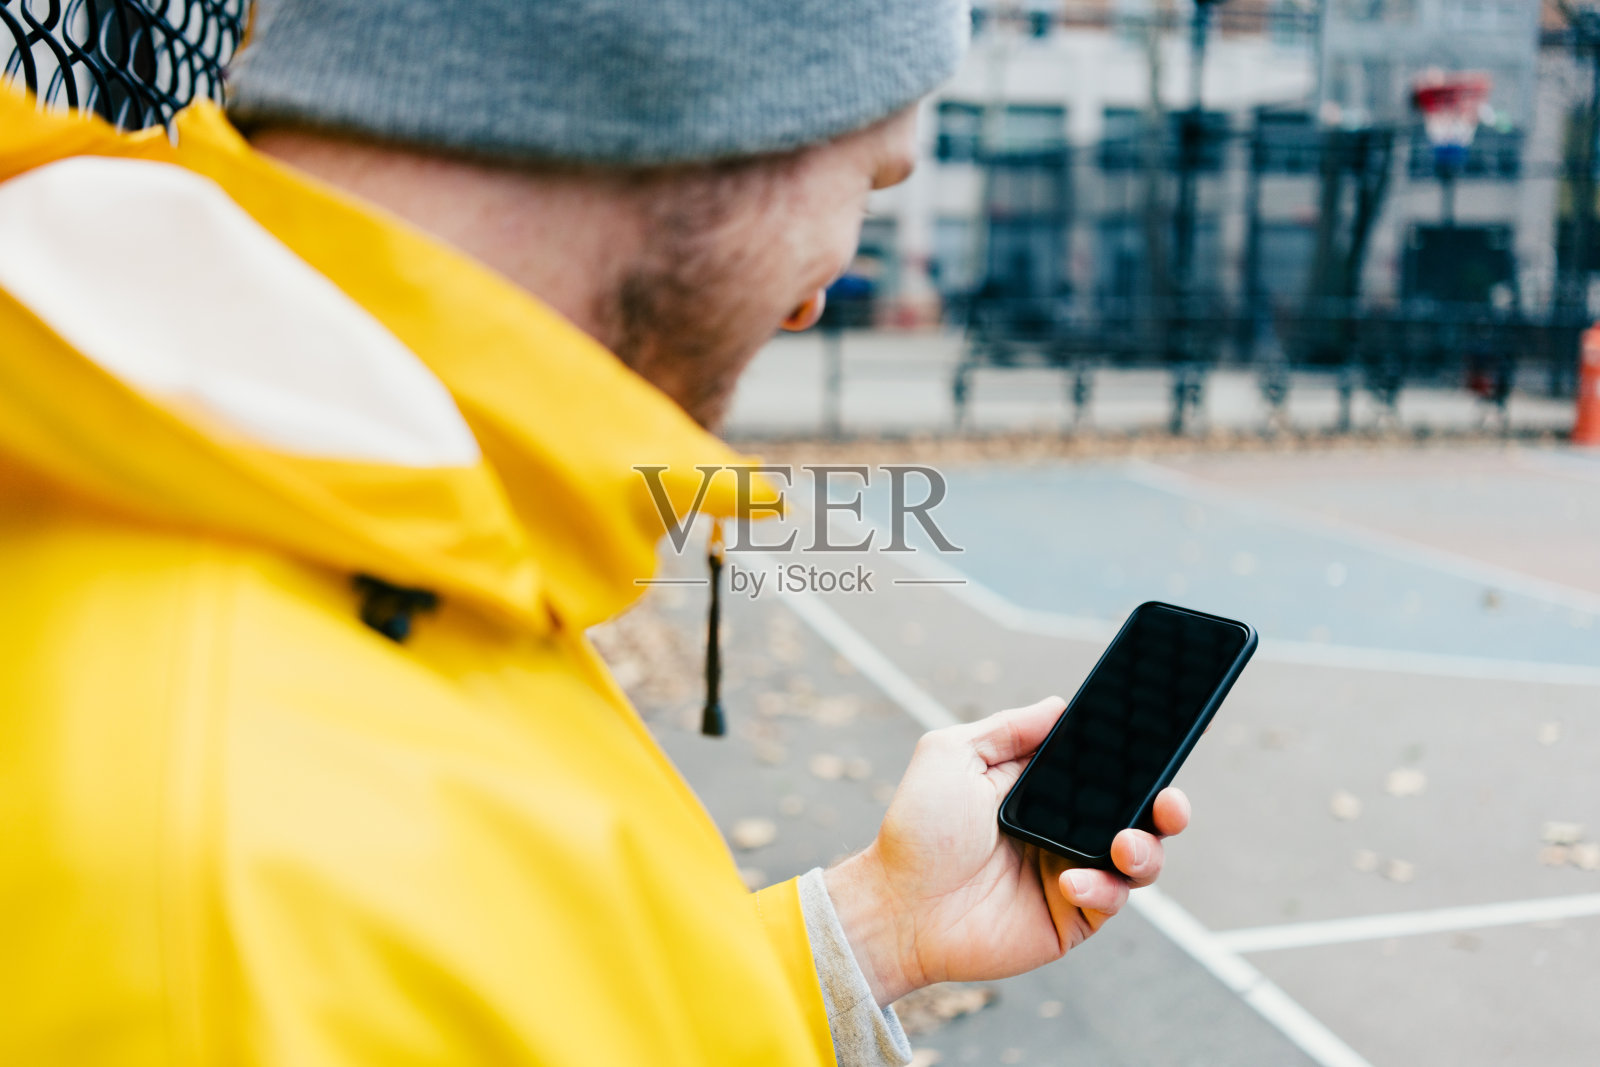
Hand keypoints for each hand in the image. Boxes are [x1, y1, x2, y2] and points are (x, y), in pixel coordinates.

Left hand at [824, 696, 1190, 1005]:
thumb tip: (1060, 704)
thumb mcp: (952, 755)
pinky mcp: (1071, 918)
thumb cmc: (917, 830)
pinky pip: (1112, 900)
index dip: (1140, 756)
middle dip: (1168, 806)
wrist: (896, 905)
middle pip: (1139, 814)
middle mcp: (1067, 830)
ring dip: (1146, 849)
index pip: (1107, 769)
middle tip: (1169, 802)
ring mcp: (1073, 874)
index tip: (1164, 737)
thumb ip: (1007, 728)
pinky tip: (1071, 881)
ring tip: (1123, 844)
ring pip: (1141, 860)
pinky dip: (1102, 887)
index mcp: (1045, 790)